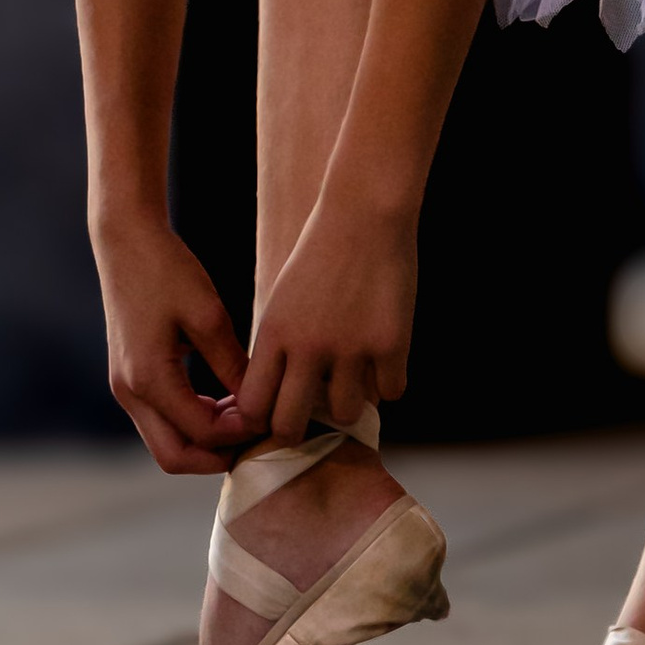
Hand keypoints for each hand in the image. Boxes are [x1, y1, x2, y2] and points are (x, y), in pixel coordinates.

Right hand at [94, 221, 250, 473]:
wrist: (126, 240)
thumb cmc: (168, 269)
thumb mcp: (208, 314)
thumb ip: (232, 365)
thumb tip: (258, 404)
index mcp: (148, 378)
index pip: (200, 432)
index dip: (239, 432)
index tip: (270, 413)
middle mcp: (129, 392)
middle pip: (173, 457)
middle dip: (216, 457)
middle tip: (256, 436)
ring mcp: (124, 388)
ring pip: (165, 442)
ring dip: (205, 440)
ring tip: (245, 415)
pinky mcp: (128, 378)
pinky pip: (161, 420)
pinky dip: (192, 422)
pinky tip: (224, 401)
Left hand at [237, 195, 418, 445]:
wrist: (365, 211)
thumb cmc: (322, 253)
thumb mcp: (285, 300)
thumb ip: (280, 349)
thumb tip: (279, 402)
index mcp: (273, 333)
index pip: (253, 405)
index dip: (262, 420)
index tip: (274, 417)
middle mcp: (308, 346)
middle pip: (291, 425)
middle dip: (299, 433)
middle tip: (313, 422)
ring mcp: (351, 347)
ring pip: (347, 413)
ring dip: (352, 402)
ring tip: (357, 379)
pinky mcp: (391, 343)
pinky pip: (391, 392)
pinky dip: (389, 381)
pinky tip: (386, 359)